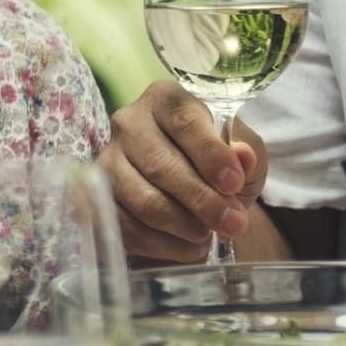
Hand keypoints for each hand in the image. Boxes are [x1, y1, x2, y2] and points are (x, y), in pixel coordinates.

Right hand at [101, 79, 267, 261]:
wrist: (189, 185)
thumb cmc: (218, 162)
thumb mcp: (244, 150)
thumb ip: (248, 151)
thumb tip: (242, 157)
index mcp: (166, 100)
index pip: (185, 123)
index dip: (211, 156)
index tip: (234, 184)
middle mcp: (128, 124)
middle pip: (160, 166)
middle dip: (202, 200)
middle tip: (234, 224)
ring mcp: (107, 160)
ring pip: (143, 200)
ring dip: (183, 226)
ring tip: (209, 235)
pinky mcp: (97, 197)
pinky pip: (127, 227)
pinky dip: (163, 245)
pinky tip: (187, 246)